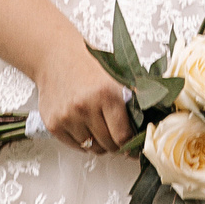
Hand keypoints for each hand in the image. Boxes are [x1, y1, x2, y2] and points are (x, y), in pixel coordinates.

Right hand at [32, 41, 133, 155]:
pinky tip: (86, 128)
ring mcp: (67, 117)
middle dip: (116, 144)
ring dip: (98, 143)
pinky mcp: (53, 123)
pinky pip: (74, 146)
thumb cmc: (88, 65)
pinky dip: (82, 142)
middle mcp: (85, 107)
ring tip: (100, 128)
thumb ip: (134, 99)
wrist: (56, 55)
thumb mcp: (117, 77)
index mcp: (106, 94)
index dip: (131, 144)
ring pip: (91, 147)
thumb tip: (151, 125)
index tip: (134, 148)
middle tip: (117, 136)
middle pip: (108, 145)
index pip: (123, 136)